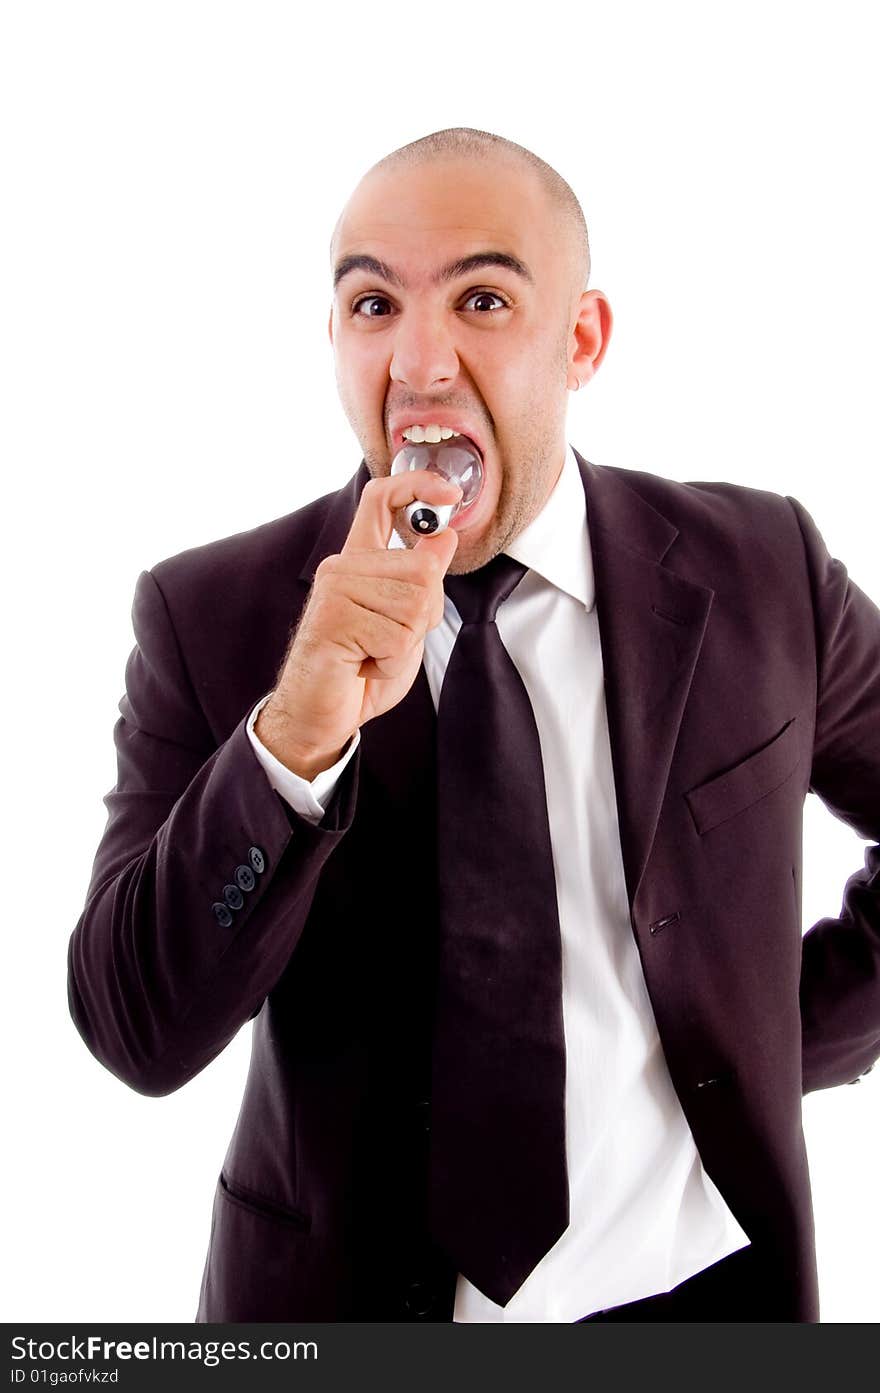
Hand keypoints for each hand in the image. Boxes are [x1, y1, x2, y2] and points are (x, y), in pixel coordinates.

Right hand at [255, 469, 461, 778]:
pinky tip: (364, 666)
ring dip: (405, 643)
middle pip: (422, 567)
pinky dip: (390, 663)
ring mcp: (334, 590)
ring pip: (414, 603)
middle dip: (424, 614)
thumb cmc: (361, 669)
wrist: (320, 714)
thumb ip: (422, 580)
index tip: (450, 493)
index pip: (383, 500)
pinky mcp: (332, 620)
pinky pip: (395, 637)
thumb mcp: (405, 621)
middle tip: (390, 639)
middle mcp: (342, 567)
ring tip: (373, 654)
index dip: (418, 486)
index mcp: (359, 560)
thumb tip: (445, 535)